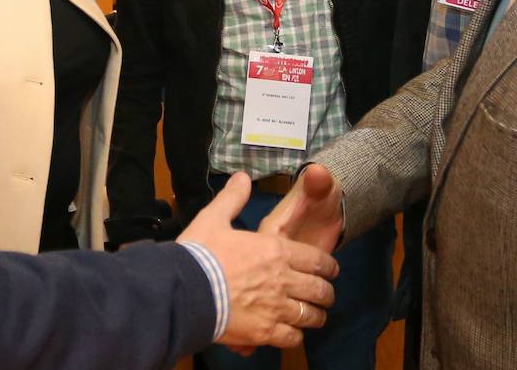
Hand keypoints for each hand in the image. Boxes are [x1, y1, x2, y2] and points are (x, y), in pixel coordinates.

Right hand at [178, 173, 337, 349]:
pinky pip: (291, 338)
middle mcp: (283, 279)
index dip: (329, 267)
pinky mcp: (264, 332)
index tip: (331, 271)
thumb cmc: (201, 253)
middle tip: (326, 296)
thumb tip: (242, 177)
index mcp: (276, 250)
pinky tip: (292, 334)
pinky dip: (295, 336)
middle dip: (326, 294)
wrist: (185, 290)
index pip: (316, 260)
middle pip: (319, 290)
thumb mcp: (215, 218)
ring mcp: (275, 308)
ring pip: (309, 315)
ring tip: (315, 317)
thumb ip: (233, 198)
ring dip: (315, 316)